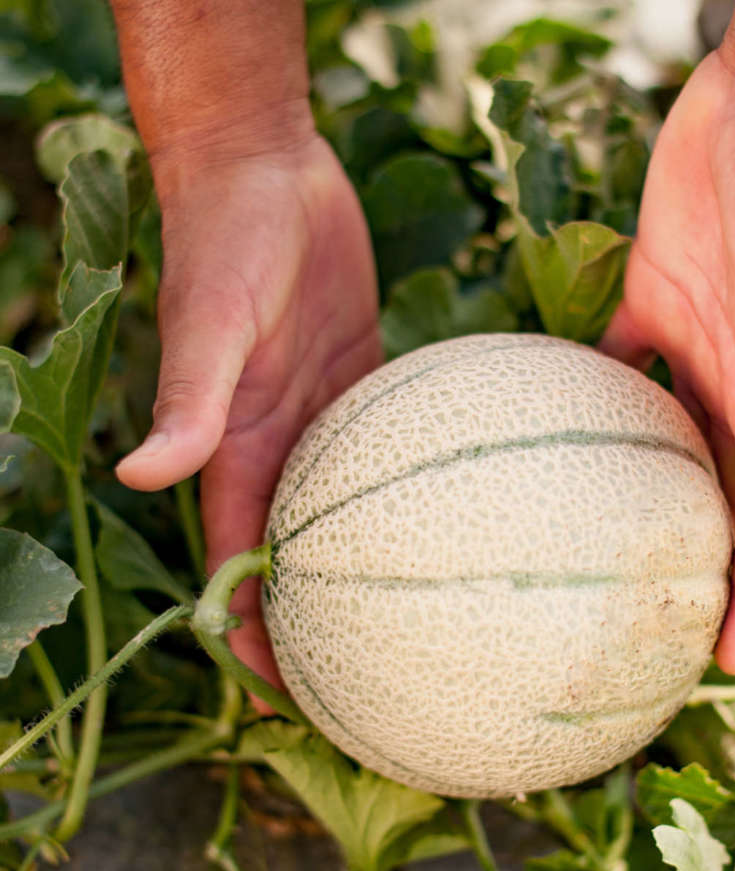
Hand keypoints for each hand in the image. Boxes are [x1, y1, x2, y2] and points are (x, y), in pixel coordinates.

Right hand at [117, 132, 381, 690]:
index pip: (241, 561)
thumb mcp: (210, 316)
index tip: (286, 702)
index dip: (255, 633)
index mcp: (236, 443)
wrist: (267, 169)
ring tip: (418, 625)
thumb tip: (138, 473)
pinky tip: (459, 519)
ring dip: (370, 567)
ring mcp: (325, 414)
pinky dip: (411, 489)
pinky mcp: (364, 381)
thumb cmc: (227, 237)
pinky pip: (391, 449)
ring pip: (347, 511)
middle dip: (322, 622)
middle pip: (300, 554)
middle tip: (368, 687)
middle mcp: (280, 440)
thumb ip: (188, 395)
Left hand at [601, 51, 734, 673]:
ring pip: (661, 439)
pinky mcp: (650, 297)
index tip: (715, 657)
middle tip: (638, 619)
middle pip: (712, 496)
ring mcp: (692, 344)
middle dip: (689, 562)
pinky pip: (610, 361)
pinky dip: (584, 395)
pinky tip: (541, 426)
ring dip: (635, 490)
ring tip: (584, 541)